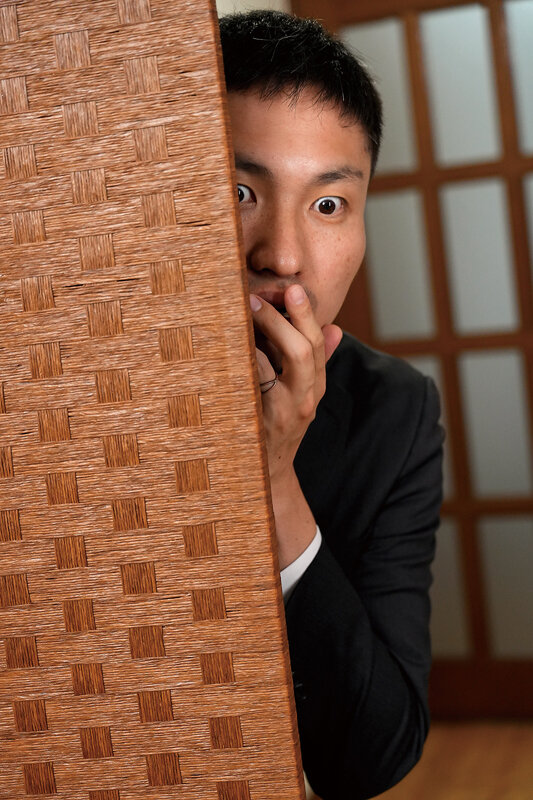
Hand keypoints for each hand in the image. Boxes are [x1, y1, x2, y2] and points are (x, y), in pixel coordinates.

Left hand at [250, 285, 341, 567]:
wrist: (266, 475)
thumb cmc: (279, 428)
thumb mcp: (303, 396)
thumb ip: (317, 363)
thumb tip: (335, 328)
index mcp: (316, 387)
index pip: (318, 344)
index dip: (306, 315)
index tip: (292, 290)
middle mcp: (306, 398)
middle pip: (304, 350)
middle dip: (282, 319)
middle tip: (259, 296)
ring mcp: (286, 411)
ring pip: (283, 364)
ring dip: (263, 333)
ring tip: (244, 311)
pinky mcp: (264, 420)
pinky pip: (257, 383)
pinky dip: (247, 359)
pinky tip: (232, 343)